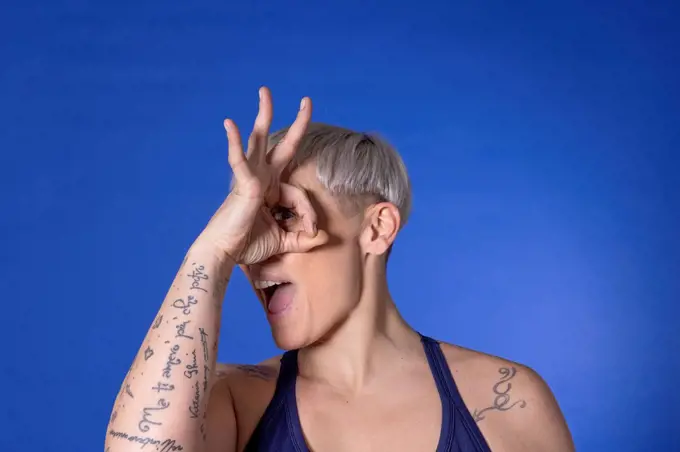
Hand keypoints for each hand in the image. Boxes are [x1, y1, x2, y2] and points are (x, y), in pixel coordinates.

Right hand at [195, 87, 327, 264]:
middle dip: (297, 123)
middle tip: (307, 100)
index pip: (300, 193)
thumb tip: (323, 237)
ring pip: (259, 140)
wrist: (225, 253)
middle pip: (281, 145)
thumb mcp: (284, 241)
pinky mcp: (242, 183)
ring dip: (263, 114)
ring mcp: (251, 177)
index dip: (309, 213)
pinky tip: (229, 124)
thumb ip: (303, 238)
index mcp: (272, 189)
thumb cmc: (248, 245)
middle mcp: (262, 178)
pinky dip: (233, 142)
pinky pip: (238, 160)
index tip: (312, 232)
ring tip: (265, 91)